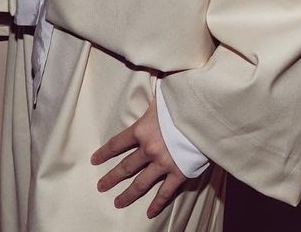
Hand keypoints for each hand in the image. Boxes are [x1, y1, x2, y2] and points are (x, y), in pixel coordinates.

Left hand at [91, 94, 187, 217]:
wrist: (205, 114)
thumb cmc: (184, 100)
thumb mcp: (163, 95)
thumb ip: (153, 101)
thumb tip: (148, 88)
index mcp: (142, 129)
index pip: (118, 143)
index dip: (105, 152)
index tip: (95, 160)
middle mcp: (149, 149)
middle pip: (126, 166)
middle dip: (111, 177)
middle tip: (101, 186)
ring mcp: (163, 163)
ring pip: (140, 183)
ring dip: (128, 194)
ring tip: (117, 202)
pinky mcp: (179, 173)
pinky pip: (165, 192)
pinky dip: (158, 203)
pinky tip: (150, 213)